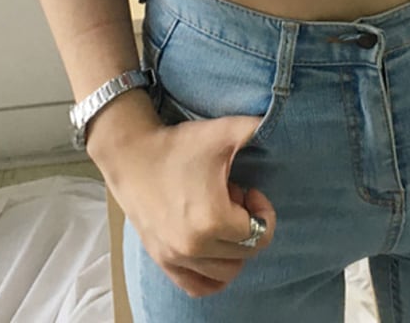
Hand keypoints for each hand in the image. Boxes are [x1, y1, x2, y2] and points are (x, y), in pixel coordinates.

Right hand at [107, 114, 276, 298]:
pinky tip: (212, 247)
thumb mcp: (223, 131)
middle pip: (245, 253)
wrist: (131, 155)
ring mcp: (175, 257)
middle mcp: (194, 246)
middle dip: (247, 225)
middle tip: (233, 199)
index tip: (248, 190)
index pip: (260, 233)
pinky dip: (213, 274)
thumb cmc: (179, 145)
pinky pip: (197, 286)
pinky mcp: (162, 260)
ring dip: (232, 248)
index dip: (262, 210)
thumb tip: (278, 122)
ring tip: (220, 218)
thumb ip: (256, 128)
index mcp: (213, 219)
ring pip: (225, 273)